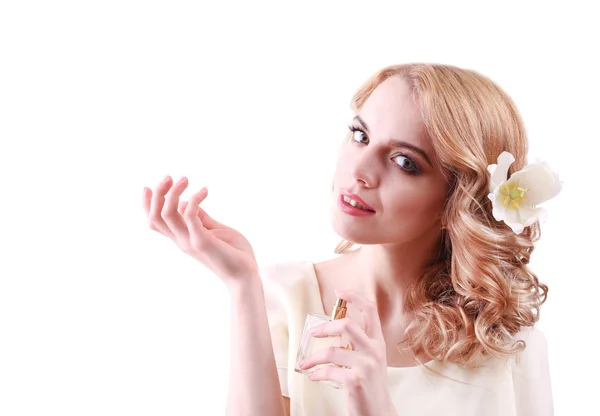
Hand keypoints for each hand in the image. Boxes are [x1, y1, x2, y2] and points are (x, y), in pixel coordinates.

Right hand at [142, 175, 259, 288]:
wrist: (246, 276)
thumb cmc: (235, 254)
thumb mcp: (215, 231)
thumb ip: (201, 218)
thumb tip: (186, 203)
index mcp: (182, 238)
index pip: (155, 222)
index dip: (146, 205)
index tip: (147, 187)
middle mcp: (181, 240)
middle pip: (155, 216)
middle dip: (158, 194)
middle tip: (169, 177)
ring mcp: (189, 241)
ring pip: (166, 214)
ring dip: (172, 192)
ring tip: (185, 179)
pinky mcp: (202, 241)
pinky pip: (189, 215)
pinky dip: (193, 199)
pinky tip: (205, 191)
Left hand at [298, 289, 396, 415]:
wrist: (378, 412)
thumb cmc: (369, 384)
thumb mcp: (369, 358)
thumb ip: (357, 341)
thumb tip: (336, 324)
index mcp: (377, 341)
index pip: (370, 310)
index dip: (355, 296)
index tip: (339, 291)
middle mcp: (374, 351)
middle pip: (348, 325)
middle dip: (325, 327)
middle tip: (313, 333)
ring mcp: (366, 366)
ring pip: (332, 351)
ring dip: (313, 358)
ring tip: (305, 363)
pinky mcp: (355, 381)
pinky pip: (328, 371)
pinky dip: (316, 373)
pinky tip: (313, 375)